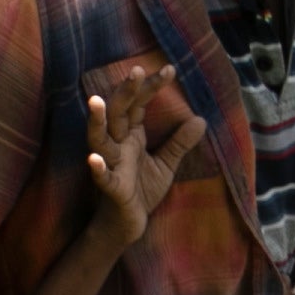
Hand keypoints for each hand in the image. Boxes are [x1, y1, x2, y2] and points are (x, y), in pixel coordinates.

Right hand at [81, 79, 199, 248]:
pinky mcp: (111, 188)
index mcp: (130, 136)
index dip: (150, 86)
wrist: (127, 225)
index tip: (169, 69)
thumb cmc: (141, 191)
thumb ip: (179, 143)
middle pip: (117, 113)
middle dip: (125, 92)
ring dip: (97, 121)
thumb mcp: (166, 164)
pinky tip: (93, 159)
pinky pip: (103, 177)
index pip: (137, 104)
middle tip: (135, 70)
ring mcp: (112, 165)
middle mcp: (118, 145)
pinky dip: (97, 167)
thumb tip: (201, 119)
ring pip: (99, 139)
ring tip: (95, 100)